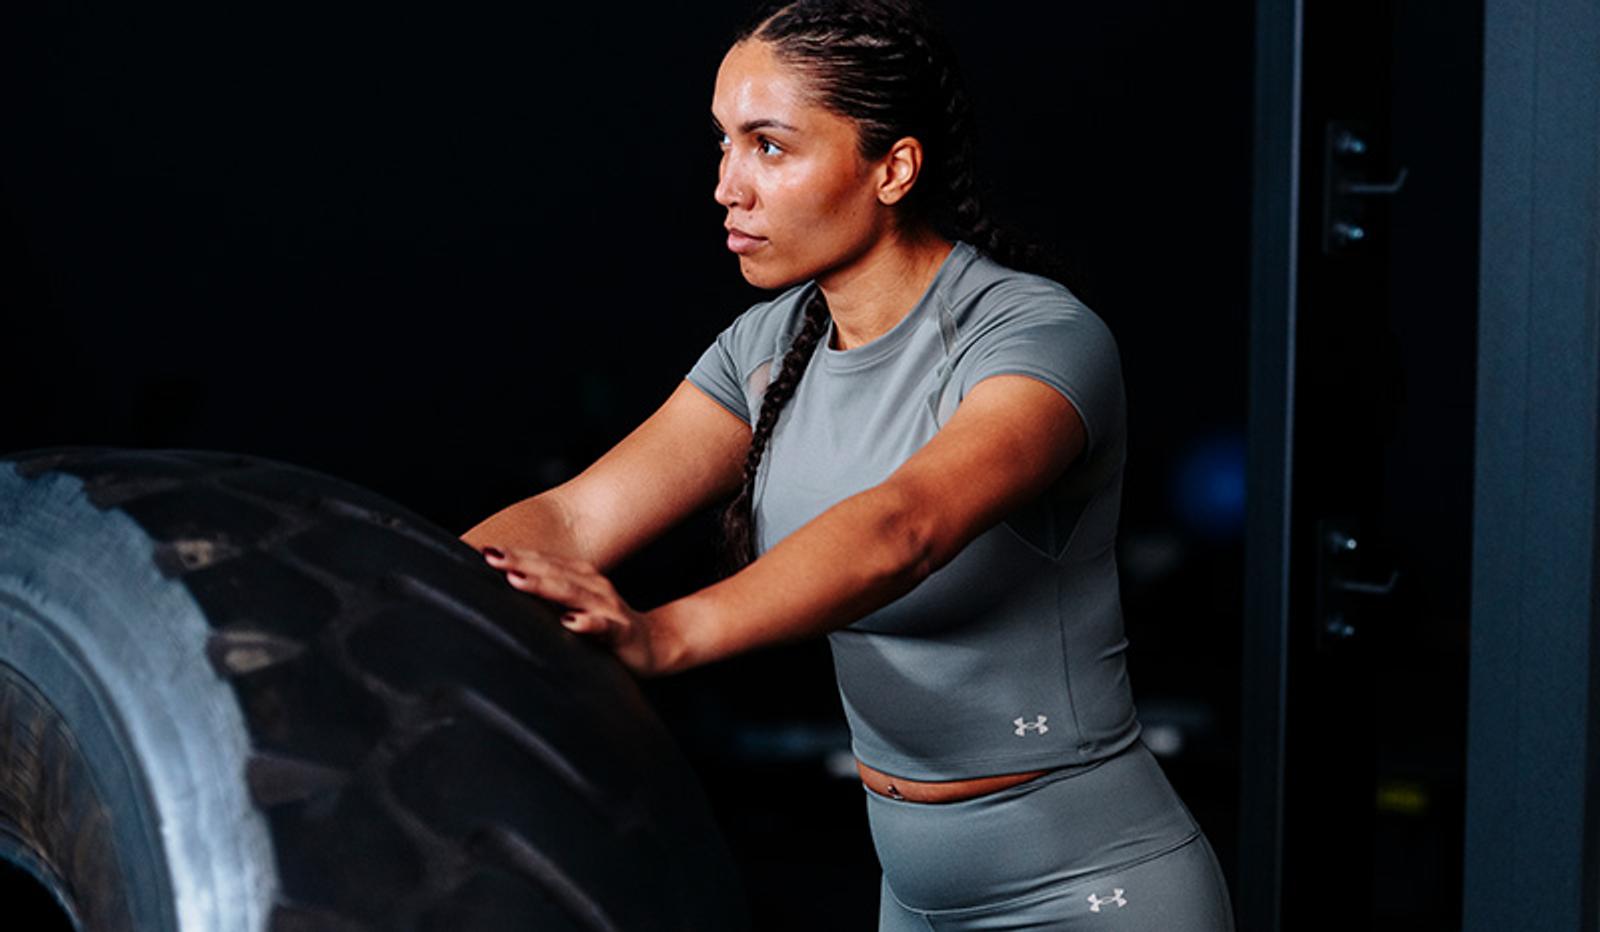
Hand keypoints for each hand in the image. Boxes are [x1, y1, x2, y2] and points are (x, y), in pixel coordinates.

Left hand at [480, 547, 677, 675]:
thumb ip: (547, 597)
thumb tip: (505, 589)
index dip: (516, 554)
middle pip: (553, 571)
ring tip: (517, 580)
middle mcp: (594, 586)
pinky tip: (571, 622)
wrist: (655, 644)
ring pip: (573, 593)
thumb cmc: (606, 625)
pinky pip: (604, 626)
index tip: (484, 549)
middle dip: (521, 563)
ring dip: (545, 586)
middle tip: (491, 556)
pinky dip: (588, 623)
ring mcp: (608, 607)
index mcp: (580, 578)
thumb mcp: (574, 606)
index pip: (543, 562)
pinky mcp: (622, 631)